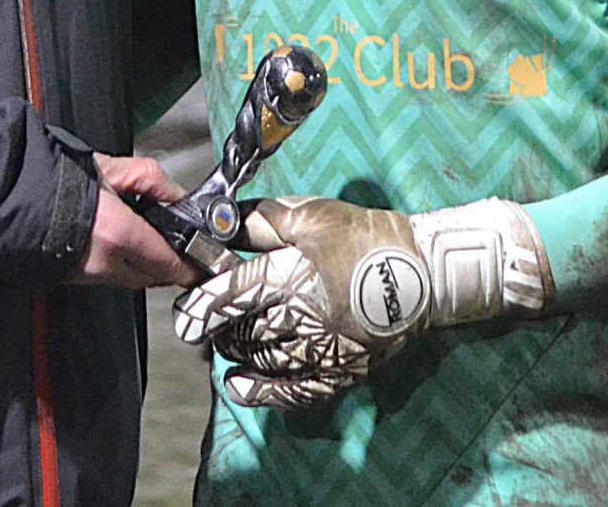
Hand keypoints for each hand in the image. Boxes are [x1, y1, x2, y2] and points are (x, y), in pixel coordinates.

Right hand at [68, 154, 200, 289]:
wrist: (13, 193)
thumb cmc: (57, 178)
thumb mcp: (111, 167)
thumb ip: (151, 179)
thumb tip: (175, 195)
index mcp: (117, 233)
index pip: (169, 264)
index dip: (191, 267)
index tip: (205, 262)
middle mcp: (104, 262)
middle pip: (153, 278)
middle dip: (171, 267)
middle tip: (182, 252)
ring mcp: (88, 275)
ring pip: (132, 281)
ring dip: (147, 268)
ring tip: (151, 244)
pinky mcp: (74, 278)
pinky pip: (110, 278)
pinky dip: (122, 266)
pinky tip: (121, 246)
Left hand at [172, 195, 546, 408]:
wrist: (424, 271)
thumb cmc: (365, 236)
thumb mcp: (311, 215)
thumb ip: (261, 220)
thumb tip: (220, 221)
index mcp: (294, 274)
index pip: (235, 295)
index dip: (204, 307)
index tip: (184, 317)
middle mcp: (306, 317)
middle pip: (247, 331)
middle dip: (222, 330)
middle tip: (210, 323)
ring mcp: (326, 349)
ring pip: (267, 360)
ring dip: (240, 355)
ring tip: (227, 345)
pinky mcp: (345, 370)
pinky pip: (297, 389)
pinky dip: (265, 392)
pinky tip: (240, 386)